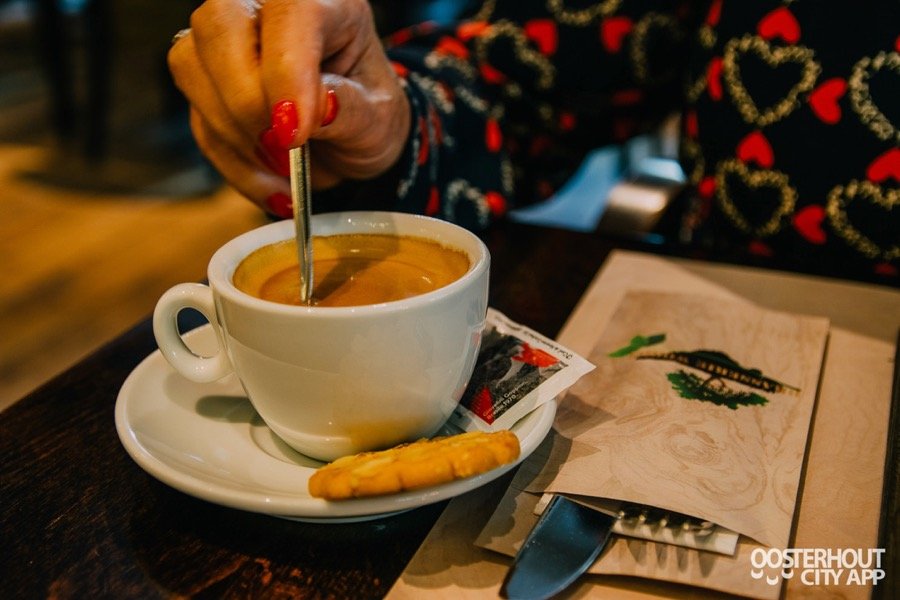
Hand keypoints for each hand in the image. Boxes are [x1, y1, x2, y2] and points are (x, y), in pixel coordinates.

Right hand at [168, 0, 410, 216]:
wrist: (354, 139)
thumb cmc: (370, 114)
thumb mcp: (380, 120)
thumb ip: (352, 111)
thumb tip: (319, 108)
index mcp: (326, 3)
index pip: (289, 14)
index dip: (285, 72)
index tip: (294, 132)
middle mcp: (265, 9)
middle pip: (219, 25)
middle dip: (246, 103)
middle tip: (285, 152)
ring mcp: (226, 41)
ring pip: (191, 68)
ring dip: (237, 138)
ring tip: (287, 174)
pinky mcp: (204, 82)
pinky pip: (199, 123)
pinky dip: (235, 164)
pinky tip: (272, 186)